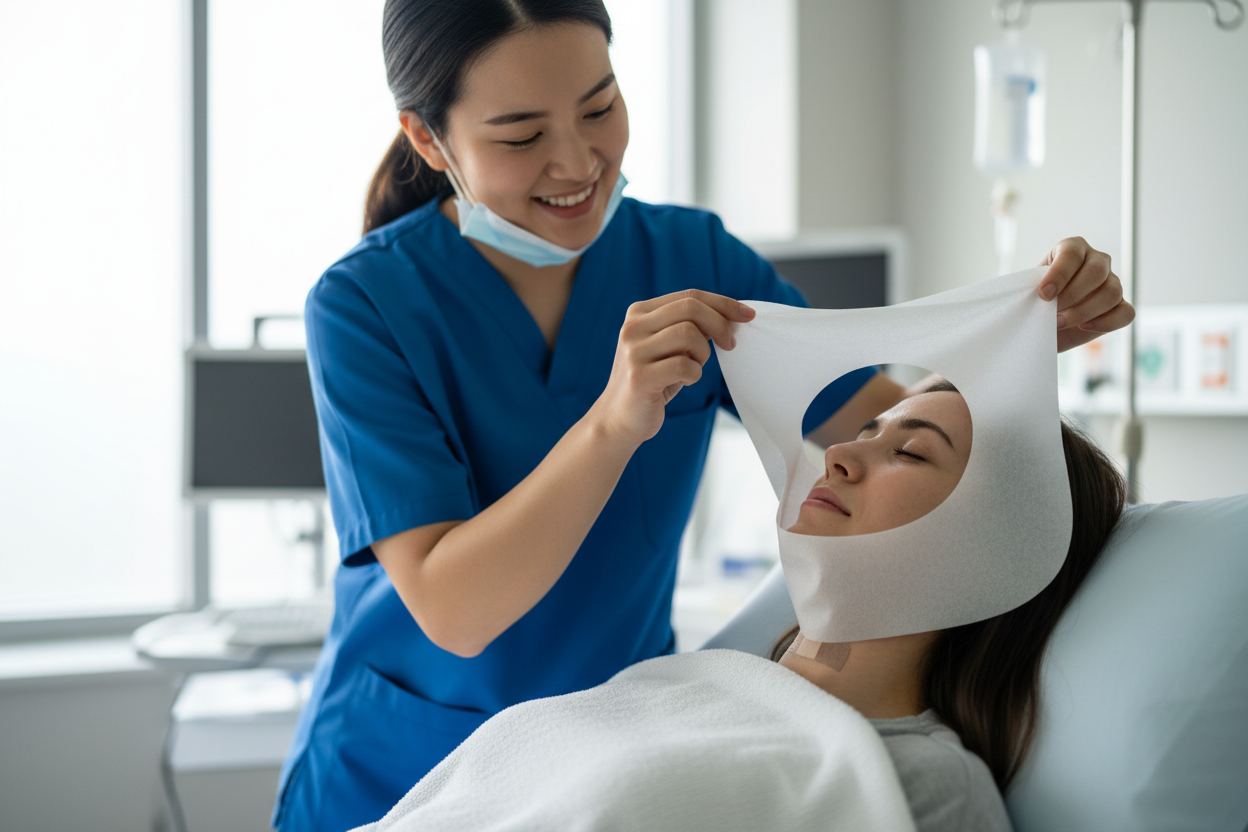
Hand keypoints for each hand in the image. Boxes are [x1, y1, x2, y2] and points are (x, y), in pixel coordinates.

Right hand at [591, 290, 754, 446]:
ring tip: (694, 368)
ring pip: (689, 335)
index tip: (747, 315)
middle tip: (730, 344)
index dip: (723, 303)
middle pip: (691, 308)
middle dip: (720, 324)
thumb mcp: (667, 346)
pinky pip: (685, 366)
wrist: (618, 418)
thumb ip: (690, 326)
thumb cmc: (653, 380)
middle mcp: (632, 327)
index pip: (689, 295)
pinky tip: (685, 382)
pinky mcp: (638, 377)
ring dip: (703, 354)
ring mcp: (633, 352)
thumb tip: (731, 314)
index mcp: (639, 313)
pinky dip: (694, 375)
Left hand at [1036, 237, 1135, 352]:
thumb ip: (1035, 286)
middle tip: (1052, 312)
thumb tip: (1041, 294)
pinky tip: (1084, 327)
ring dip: (1084, 311)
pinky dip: (1106, 322)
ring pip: (1112, 292)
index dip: (1059, 274)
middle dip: (1072, 295)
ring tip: (1059, 322)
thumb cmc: (1035, 301)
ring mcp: (1112, 282)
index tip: (1043, 294)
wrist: (1042, 323)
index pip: (1072, 253)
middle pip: (1097, 272)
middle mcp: (1097, 260)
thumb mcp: (1030, 289)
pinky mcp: (1120, 306)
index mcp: (1073, 248)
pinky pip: (1126, 313)